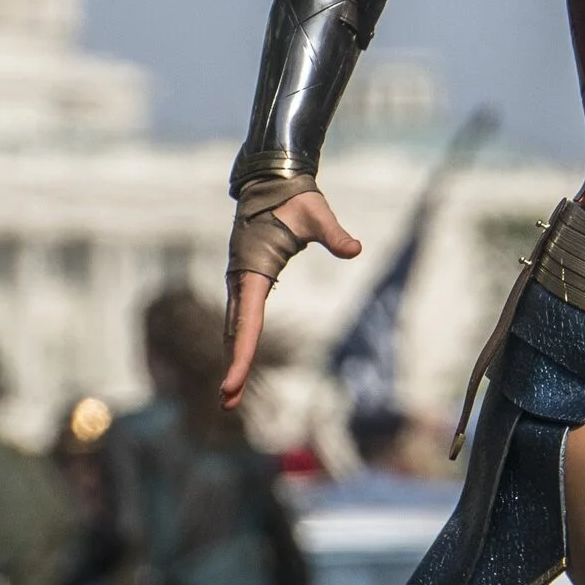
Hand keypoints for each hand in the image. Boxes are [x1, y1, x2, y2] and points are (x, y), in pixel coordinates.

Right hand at [221, 189, 360, 409]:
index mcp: (253, 268)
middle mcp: (241, 278)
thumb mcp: (317, 215)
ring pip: (233, 326)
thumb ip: (334, 234)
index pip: (248, 320)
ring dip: (233, 356)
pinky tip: (238, 358)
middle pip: (235, 331)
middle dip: (233, 366)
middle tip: (228, 402)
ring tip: (230, 395)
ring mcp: (240, 280)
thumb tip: (355, 249)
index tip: (233, 383)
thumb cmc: (295, 198)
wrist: (273, 182)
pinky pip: (240, 316)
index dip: (241, 354)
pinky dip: (237, 339)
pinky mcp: (246, 279)